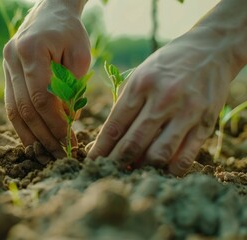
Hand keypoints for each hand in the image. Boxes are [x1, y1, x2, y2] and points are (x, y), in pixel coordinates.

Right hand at [3, 0, 89, 157]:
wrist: (51, 12)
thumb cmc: (70, 32)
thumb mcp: (80, 56)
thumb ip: (72, 89)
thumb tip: (66, 121)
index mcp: (31, 50)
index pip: (41, 97)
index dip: (55, 123)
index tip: (69, 140)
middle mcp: (12, 59)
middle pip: (26, 108)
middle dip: (44, 135)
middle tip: (59, 154)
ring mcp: (5, 67)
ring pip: (14, 110)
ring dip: (30, 136)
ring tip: (45, 154)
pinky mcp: (7, 74)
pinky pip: (12, 105)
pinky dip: (23, 126)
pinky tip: (33, 140)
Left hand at [88, 26, 240, 175]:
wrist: (211, 48)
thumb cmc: (168, 64)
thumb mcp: (141, 75)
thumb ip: (127, 105)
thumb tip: (111, 139)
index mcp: (141, 85)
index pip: (115, 126)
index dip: (101, 148)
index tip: (92, 161)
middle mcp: (163, 98)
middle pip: (133, 142)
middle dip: (116, 162)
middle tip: (107, 172)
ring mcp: (186, 111)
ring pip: (158, 153)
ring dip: (141, 168)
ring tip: (131, 173)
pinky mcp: (206, 121)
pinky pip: (185, 155)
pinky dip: (170, 170)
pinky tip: (160, 173)